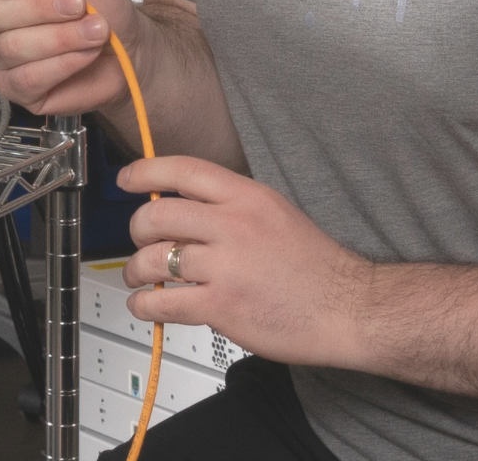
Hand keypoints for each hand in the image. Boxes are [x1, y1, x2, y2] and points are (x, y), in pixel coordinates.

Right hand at [0, 0, 143, 117]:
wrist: (131, 47)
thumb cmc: (105, 7)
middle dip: (41, 8)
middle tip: (79, 5)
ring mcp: (5, 59)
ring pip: (14, 47)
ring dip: (62, 38)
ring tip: (96, 31)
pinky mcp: (20, 89)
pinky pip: (28, 77)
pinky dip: (63, 64)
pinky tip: (85, 55)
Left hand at [117, 155, 377, 369]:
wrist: (350, 307)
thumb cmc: (318, 267)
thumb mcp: (276, 213)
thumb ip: (232, 208)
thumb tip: (185, 210)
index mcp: (248, 197)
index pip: (183, 170)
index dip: (145, 172)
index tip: (127, 178)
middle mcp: (234, 225)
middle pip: (157, 215)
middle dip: (137, 229)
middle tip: (139, 240)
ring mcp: (226, 266)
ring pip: (153, 259)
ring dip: (135, 270)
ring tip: (139, 277)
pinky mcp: (222, 306)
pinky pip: (164, 302)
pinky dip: (145, 305)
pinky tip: (147, 305)